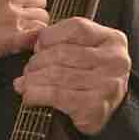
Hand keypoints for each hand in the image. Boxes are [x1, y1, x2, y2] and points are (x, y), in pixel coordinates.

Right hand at [0, 0, 48, 58]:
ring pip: (41, 18)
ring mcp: (12, 16)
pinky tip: (17, 38)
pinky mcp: (15, 38)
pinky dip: (32, 38)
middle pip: (40, 1)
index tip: (10, 1)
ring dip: (31, 24)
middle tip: (10, 16)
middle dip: (29, 9)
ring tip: (12, 28)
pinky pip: (38, 34)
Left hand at [13, 17, 130, 134]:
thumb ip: (66, 41)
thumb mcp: (87, 52)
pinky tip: (29, 96)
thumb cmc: (91, 78)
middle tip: (27, 70)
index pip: (76, 27)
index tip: (38, 47)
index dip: (50, 35)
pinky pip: (56, 94)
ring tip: (24, 83)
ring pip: (56, 74)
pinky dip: (36, 94)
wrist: (109, 112)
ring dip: (32, 79)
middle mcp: (114, 60)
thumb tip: (36, 43)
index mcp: (113, 40)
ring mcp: (107, 84)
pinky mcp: (95, 106)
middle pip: (62, 52)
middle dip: (37, 61)